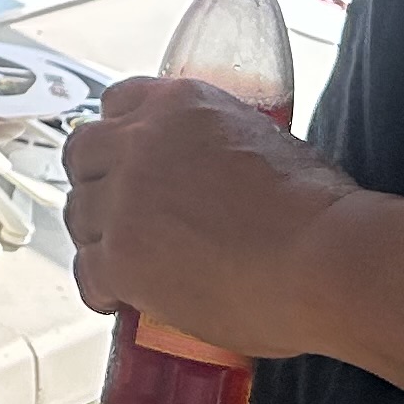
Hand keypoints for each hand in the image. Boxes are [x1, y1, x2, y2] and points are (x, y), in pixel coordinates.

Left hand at [62, 75, 359, 358]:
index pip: (117, 102)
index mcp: (178, 104)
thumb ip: (221, 142)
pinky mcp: (121, 258)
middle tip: (119, 214)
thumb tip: (217, 170)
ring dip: (97, 236)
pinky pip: (85, 272)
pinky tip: (119, 301)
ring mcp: (125, 201)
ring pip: (78, 213)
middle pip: (82, 152)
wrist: (325, 261)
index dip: (120, 135)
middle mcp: (141, 142)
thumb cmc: (320, 209)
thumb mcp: (267, 139)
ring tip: (126, 262)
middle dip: (96, 181)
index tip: (128, 160)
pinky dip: (100, 288)